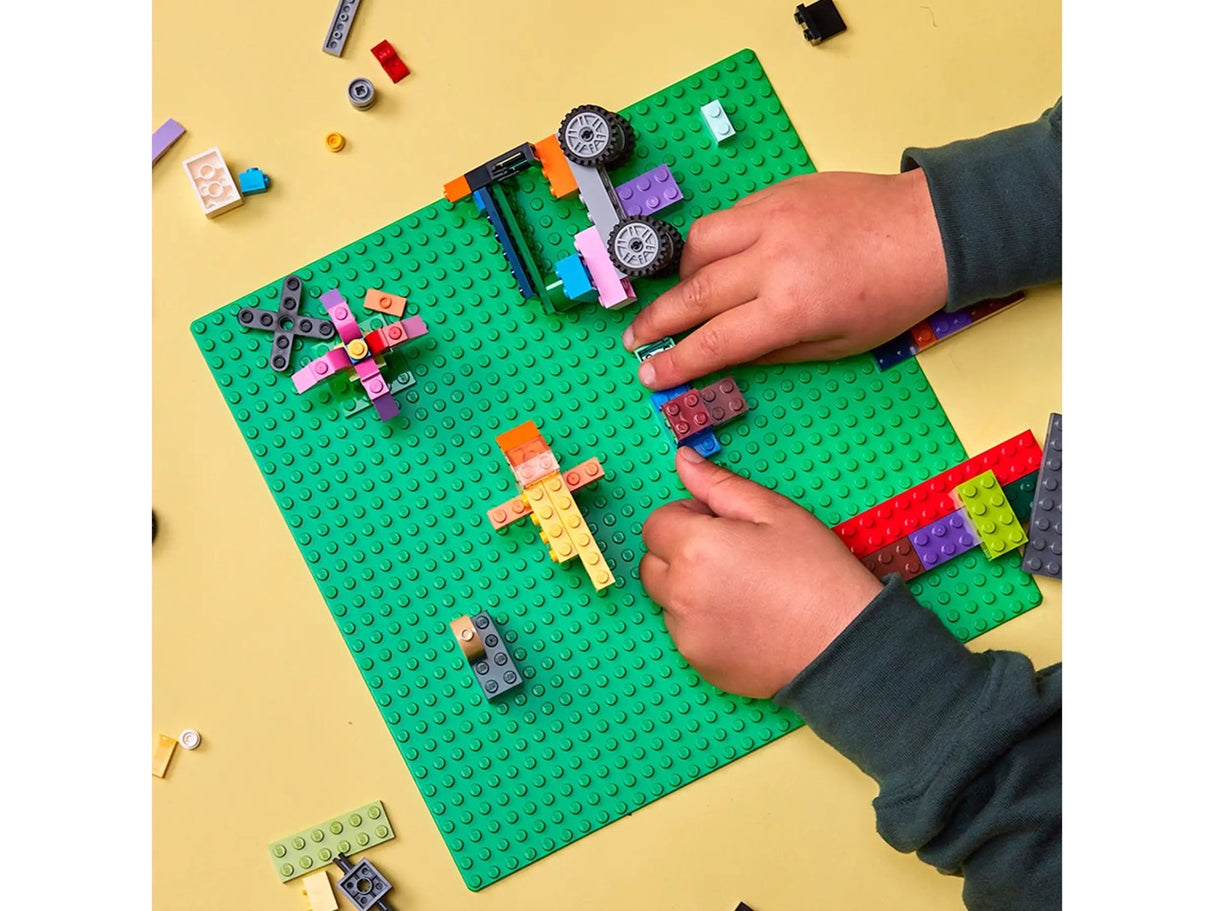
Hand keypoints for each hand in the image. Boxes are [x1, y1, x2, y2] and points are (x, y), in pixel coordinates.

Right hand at [623, 169, 947, 389]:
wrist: (931, 230)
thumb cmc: (893, 295)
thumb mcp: (838, 344)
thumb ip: (776, 351)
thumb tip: (728, 355)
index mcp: (790, 307)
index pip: (714, 341)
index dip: (676, 362)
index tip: (650, 374)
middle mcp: (772, 260)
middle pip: (692, 294)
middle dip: (657, 322)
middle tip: (635, 340)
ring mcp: (771, 218)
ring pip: (698, 244)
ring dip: (680, 275)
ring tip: (680, 296)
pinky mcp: (778, 193)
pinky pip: (727, 218)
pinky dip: (713, 243)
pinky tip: (719, 260)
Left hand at [640, 448, 883, 698]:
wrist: (845, 644)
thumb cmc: (817, 575)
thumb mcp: (775, 512)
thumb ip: (719, 485)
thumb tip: (684, 460)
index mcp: (695, 548)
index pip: (656, 524)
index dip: (687, 518)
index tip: (719, 526)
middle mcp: (680, 592)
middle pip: (653, 563)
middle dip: (680, 553)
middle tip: (732, 556)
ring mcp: (687, 632)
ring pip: (668, 600)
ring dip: (689, 589)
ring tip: (743, 590)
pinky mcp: (699, 661)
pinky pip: (685, 632)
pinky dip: (704, 623)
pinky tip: (745, 618)